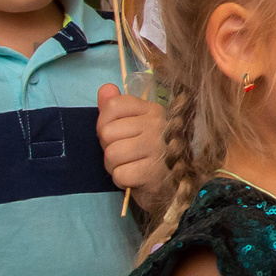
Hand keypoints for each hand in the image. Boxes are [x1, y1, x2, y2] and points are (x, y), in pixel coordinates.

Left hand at [98, 85, 166, 205]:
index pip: (113, 105)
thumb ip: (116, 108)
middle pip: (107, 132)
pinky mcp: (154, 172)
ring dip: (114, 166)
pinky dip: (122, 180)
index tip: (117, 135)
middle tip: (125, 155)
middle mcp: (158, 124)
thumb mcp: (133, 127)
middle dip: (109, 148)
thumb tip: (105, 88)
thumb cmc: (147, 156)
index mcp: (152, 110)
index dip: (104, 123)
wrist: (171, 188)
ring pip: (111, 154)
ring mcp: (159, 147)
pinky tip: (135, 178)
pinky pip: (120, 174)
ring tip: (129, 166)